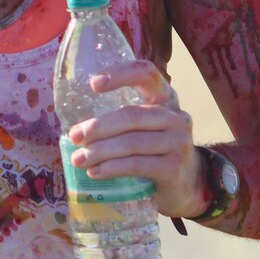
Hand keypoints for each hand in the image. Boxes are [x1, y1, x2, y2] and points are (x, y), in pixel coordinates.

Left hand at [64, 60, 202, 218]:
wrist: (186, 184)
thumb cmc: (154, 150)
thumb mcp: (143, 127)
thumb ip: (120, 119)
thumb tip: (74, 126)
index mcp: (165, 97)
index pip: (146, 74)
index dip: (120, 74)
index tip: (93, 84)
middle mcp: (176, 116)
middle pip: (132, 115)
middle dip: (98, 126)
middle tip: (75, 136)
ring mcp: (179, 142)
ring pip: (132, 142)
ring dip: (100, 151)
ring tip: (79, 159)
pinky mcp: (174, 168)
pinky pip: (137, 165)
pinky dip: (112, 168)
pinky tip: (95, 172)